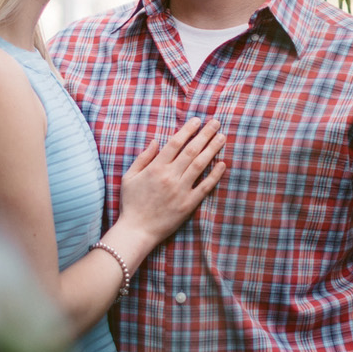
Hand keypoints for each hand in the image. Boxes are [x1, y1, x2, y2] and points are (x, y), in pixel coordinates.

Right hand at [114, 117, 225, 245]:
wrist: (137, 231)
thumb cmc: (131, 204)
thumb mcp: (129, 177)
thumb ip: (143, 158)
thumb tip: (155, 141)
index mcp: (155, 168)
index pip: (175, 143)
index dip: (187, 130)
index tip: (197, 120)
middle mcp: (170, 176)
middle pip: (191, 150)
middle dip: (205, 134)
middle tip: (216, 123)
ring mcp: (181, 190)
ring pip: (200, 165)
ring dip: (212, 149)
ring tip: (222, 137)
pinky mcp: (188, 204)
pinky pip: (205, 187)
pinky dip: (215, 175)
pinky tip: (222, 164)